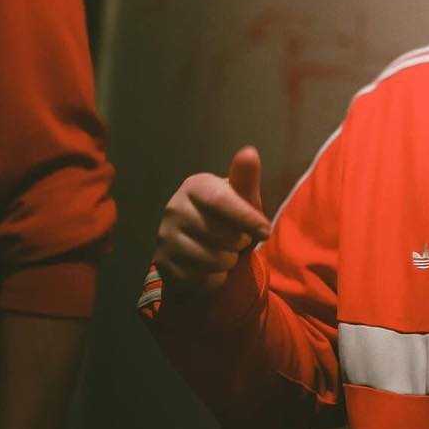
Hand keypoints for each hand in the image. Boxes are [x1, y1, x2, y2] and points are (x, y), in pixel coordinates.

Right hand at [154, 146, 270, 296]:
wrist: (202, 250)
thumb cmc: (228, 218)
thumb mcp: (242, 198)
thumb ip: (246, 178)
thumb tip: (249, 151)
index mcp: (195, 186)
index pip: (221, 201)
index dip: (247, 218)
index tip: (266, 232)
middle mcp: (174, 207)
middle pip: (219, 233)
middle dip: (239, 242)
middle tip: (238, 240)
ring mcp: (164, 236)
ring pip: (210, 258)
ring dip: (228, 260)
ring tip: (225, 253)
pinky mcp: (162, 263)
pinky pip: (199, 276)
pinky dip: (213, 276)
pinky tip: (211, 268)